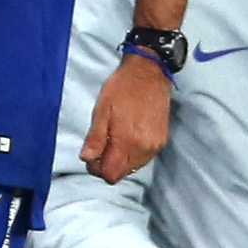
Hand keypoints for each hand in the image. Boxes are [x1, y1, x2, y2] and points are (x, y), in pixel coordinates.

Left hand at [79, 50, 171, 181]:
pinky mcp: (161, 140)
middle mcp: (144, 148)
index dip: (97, 169)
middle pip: (122, 173)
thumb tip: (86, 158)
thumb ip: (95, 138)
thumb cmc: (122, 88)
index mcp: (127, 141)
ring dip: (120, 160)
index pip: (111, 174)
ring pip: (133, 167)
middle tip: (100, 146)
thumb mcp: (101, 110)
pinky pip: (143, 158)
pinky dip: (132, 154)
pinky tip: (127, 137)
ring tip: (114, 138)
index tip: (92, 156)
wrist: (149, 74)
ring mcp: (155, 145)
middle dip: (108, 165)